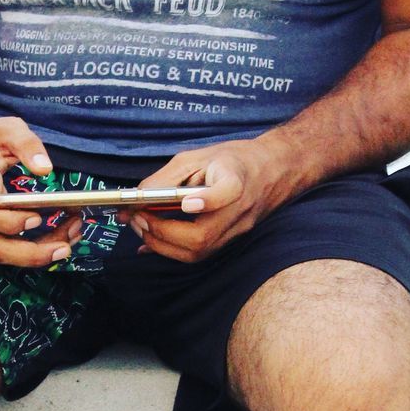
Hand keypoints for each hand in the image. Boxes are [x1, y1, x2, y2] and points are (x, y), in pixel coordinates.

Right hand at [0, 114, 81, 268]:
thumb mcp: (4, 129)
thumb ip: (27, 144)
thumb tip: (46, 169)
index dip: (10, 222)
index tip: (37, 217)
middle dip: (32, 254)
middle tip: (66, 246)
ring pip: (2, 253)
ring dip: (37, 254)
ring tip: (70, 238)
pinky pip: (7, 248)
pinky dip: (33, 248)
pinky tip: (60, 235)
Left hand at [120, 139, 287, 263]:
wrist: (272, 170)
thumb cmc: (231, 160)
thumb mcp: (197, 156)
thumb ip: (168, 177)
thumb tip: (137, 198)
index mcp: (236, 180)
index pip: (227, 192)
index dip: (206, 201)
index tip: (186, 202)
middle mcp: (240, 210)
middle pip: (203, 236)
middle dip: (163, 232)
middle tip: (138, 219)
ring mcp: (237, 230)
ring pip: (199, 252)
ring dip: (163, 245)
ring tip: (142, 227)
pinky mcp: (231, 240)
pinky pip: (200, 254)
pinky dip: (171, 250)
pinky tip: (152, 242)